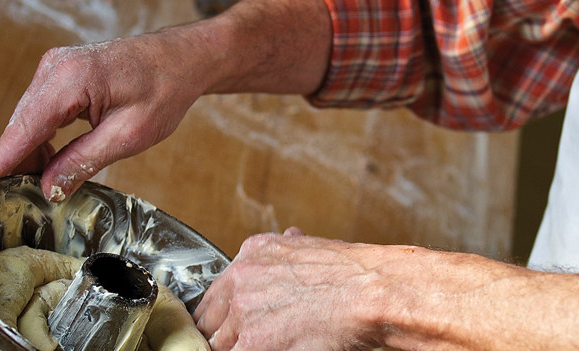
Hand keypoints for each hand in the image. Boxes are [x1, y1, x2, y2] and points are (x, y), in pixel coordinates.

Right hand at [0, 0, 332, 200]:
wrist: (184, 57)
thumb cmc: (166, 89)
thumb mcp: (130, 135)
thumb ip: (84, 161)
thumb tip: (47, 188)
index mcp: (70, 80)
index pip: (23, 130)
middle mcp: (54, 68)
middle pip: (20, 126)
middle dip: (12, 164)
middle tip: (5, 203)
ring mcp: (55, 67)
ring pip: (28, 120)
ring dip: (28, 153)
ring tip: (32, 188)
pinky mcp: (60, 73)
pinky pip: (40, 111)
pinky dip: (40, 138)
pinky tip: (47, 164)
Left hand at [194, 228, 386, 349]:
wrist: (370, 293)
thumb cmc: (354, 274)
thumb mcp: (314, 246)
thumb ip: (290, 248)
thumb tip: (291, 238)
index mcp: (253, 253)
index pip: (217, 291)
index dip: (223, 312)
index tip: (230, 323)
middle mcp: (242, 279)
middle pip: (209, 318)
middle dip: (221, 332)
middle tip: (240, 341)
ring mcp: (243, 312)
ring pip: (217, 342)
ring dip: (233, 347)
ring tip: (260, 344)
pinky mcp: (252, 343)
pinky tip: (269, 349)